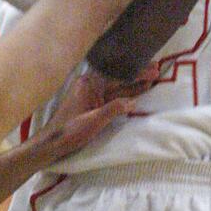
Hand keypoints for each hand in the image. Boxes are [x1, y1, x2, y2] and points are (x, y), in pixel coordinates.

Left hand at [32, 65, 159, 162]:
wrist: (52, 143)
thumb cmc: (69, 131)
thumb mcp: (93, 121)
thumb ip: (113, 109)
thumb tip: (133, 102)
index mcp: (88, 84)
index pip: (116, 73)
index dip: (135, 71)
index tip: (152, 68)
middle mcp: (90, 84)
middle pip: (118, 76)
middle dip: (137, 73)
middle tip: (157, 69)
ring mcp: (92, 94)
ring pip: (117, 85)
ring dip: (134, 82)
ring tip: (153, 77)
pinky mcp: (93, 103)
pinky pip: (113, 95)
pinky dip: (126, 93)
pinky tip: (139, 91)